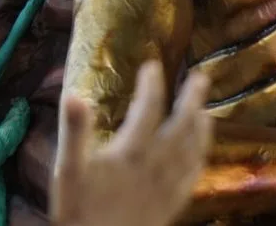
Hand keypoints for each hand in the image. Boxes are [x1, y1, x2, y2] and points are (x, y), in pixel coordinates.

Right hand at [52, 60, 212, 225]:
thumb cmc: (78, 211)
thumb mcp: (68, 171)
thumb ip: (74, 131)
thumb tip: (74, 94)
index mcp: (132, 151)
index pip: (147, 108)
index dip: (151, 84)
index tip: (152, 64)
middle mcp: (156, 165)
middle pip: (182, 125)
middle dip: (192, 98)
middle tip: (201, 77)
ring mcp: (167, 186)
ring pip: (193, 149)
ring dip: (201, 126)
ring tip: (207, 110)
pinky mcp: (171, 205)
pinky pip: (192, 176)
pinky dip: (199, 158)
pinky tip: (200, 154)